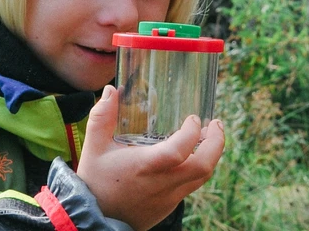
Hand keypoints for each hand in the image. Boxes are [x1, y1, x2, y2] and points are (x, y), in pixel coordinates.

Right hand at [77, 85, 224, 230]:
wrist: (92, 220)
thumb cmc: (94, 182)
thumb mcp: (95, 148)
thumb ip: (102, 117)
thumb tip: (110, 90)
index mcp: (145, 168)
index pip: (178, 152)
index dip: (191, 133)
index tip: (192, 119)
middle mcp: (161, 185)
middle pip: (203, 167)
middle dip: (217, 143)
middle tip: (215, 125)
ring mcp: (168, 198)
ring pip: (202, 177)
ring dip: (210, 155)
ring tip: (206, 136)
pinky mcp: (169, 206)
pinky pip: (191, 186)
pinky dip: (197, 168)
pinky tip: (190, 155)